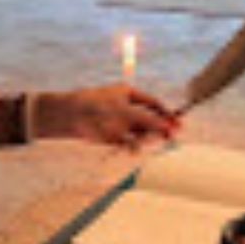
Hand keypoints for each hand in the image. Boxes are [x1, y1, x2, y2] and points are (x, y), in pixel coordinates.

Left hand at [36, 84, 180, 148]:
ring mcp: (118, 122)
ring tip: (142, 143)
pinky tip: (130, 149)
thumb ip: (148, 120)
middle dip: (157, 129)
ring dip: (144, 139)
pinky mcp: (111, 136)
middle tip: (168, 138)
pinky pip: (127, 143)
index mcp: (129, 94)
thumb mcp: (126, 112)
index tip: (178, 126)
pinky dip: (130, 147)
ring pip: (139, 133)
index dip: (166, 114)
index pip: (154, 104)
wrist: (67, 117)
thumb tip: (169, 126)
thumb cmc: (96, 107)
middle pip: (148, 119)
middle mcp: (125, 107)